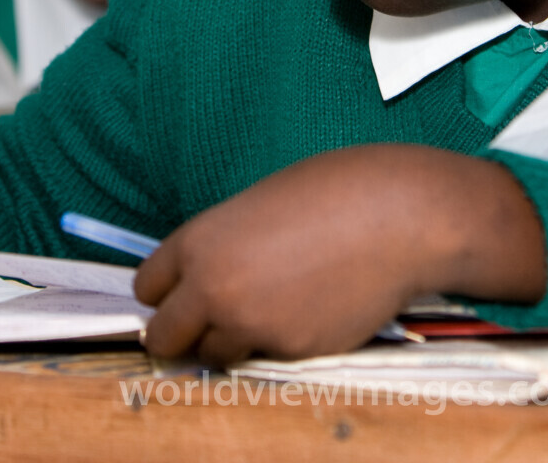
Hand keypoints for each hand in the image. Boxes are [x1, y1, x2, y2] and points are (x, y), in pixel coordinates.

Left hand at [133, 145, 545, 364]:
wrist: (400, 217)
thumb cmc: (337, 192)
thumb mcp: (259, 203)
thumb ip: (224, 244)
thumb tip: (210, 276)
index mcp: (200, 242)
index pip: (147, 288)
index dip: (164, 293)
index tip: (178, 296)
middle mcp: (214, 289)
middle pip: (164, 337)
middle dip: (180, 333)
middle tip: (207, 323)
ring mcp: (252, 325)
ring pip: (215, 354)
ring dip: (231, 340)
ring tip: (270, 308)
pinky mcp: (291, 351)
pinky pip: (267, 356)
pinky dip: (280, 341)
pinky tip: (310, 308)